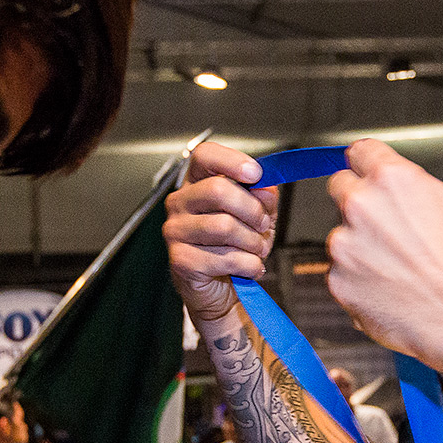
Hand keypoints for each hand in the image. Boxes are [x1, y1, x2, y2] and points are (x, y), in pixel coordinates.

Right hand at [163, 141, 277, 325]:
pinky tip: (250, 266)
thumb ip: (263, 196)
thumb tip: (266, 187)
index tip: (256, 174)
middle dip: (252, 210)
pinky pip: (225, 258)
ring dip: (253, 241)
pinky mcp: (181, 260)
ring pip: (224, 226)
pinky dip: (249, 264)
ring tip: (258, 249)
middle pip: (218, 190)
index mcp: (196, 183)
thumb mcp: (256, 214)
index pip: (205, 155)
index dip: (232, 161)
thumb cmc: (234, 245)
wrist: (220, 287)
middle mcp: (180, 203)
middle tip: (264, 225)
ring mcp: (176, 231)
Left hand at [325, 140, 442, 367]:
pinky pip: (342, 273)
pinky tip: (392, 289)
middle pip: (340, 187)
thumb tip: (402, 191)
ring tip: (400, 269)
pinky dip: (360, 280)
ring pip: (342, 236)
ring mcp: (345, 246)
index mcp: (391, 179)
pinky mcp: (338, 281)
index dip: (366, 164)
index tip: (365, 171)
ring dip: (361, 247)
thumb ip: (416, 189)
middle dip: (358, 201)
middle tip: (385, 226)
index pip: (360, 152)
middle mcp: (361, 206)